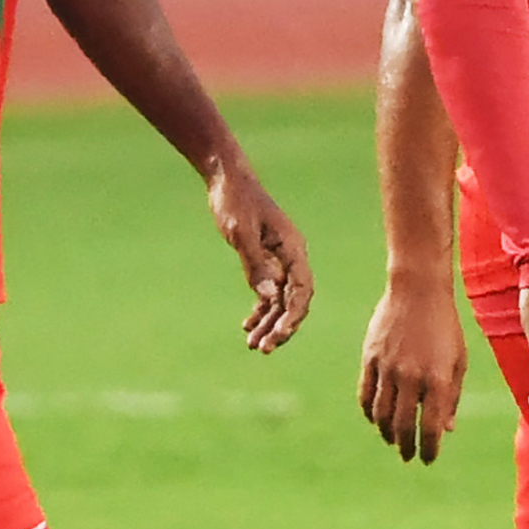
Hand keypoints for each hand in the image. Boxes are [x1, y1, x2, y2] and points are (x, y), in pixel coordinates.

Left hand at [208, 158, 311, 353]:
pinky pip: (268, 291)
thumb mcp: (241, 233)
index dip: (292, 317)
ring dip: (268, 323)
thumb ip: (255, 265)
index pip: (301, 291)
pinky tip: (247, 324)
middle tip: (263, 349)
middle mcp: (290, 257)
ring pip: (280, 300)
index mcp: (292, 249)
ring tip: (253, 344)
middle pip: (293, 301)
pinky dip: (260, 309)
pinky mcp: (264, 259)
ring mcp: (278, 259)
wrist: (226, 179)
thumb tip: (267, 297)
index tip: (277, 336)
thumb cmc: (235, 201)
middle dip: (280, 327)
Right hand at [357, 275, 466, 463]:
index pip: (432, 428)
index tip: (428, 459)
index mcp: (438, 380)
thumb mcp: (458, 360)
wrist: (417, 290)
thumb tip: (446, 430)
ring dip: (387, 433)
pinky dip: (370, 413)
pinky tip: (376, 419)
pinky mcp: (370, 358)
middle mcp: (411, 377)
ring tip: (393, 439)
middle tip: (408, 456)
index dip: (429, 449)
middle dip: (407, 447)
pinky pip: (365, 395)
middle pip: (403, 427)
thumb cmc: (445, 326)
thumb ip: (452, 397)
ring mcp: (388, 368)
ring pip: (381, 415)